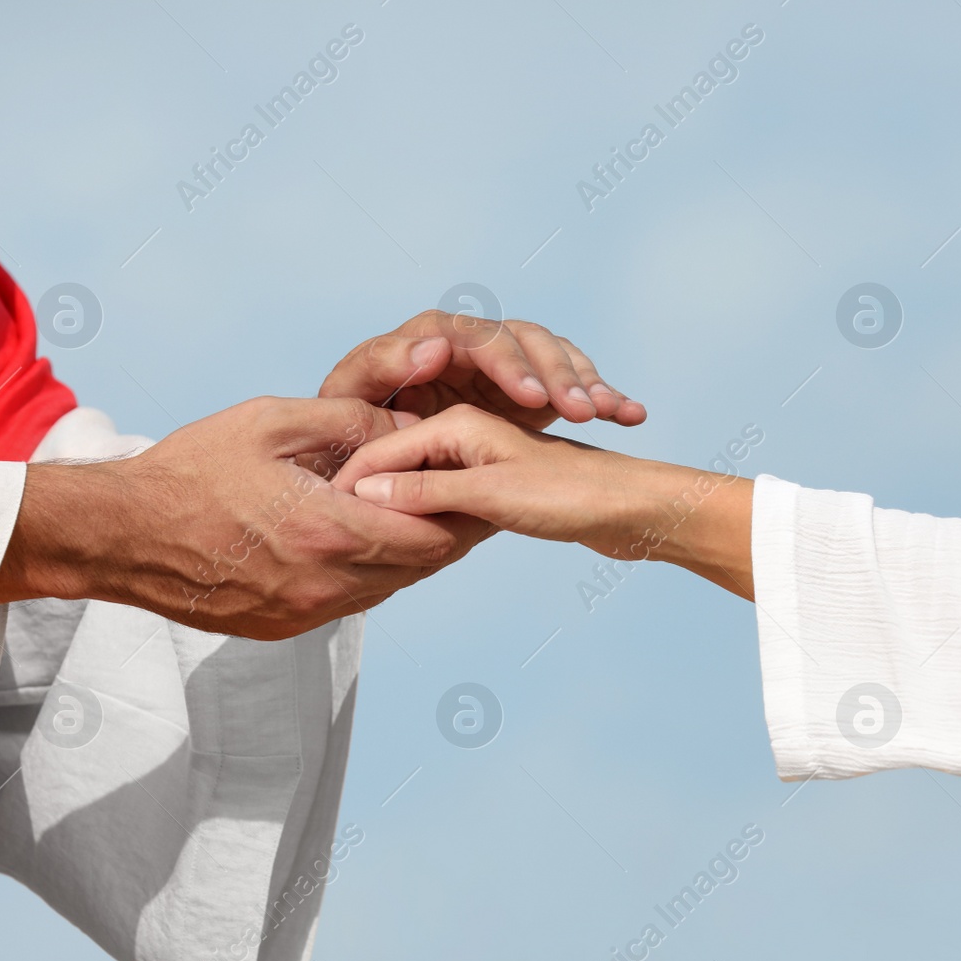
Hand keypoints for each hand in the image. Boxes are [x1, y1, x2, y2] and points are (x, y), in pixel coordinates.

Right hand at [0, 397, 495, 639]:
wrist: (120, 535)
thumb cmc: (191, 468)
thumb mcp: (273, 421)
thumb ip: (351, 420)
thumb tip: (410, 425)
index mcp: (327, 530)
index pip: (435, 530)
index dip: (468, 504)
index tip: (485, 475)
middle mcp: (325, 583)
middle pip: (425, 562)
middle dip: (455, 526)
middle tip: (476, 492)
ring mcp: (307, 612)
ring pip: (395, 583)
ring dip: (420, 548)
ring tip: (436, 509)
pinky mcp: (288, 625)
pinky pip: (358, 598)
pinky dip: (380, 567)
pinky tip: (380, 535)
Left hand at [319, 310, 646, 429]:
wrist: (363, 474)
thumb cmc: (349, 443)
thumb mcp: (356, 406)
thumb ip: (385, 371)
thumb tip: (433, 346)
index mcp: (424, 343)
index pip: (472, 333)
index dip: (505, 362)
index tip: (532, 398)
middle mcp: (466, 346)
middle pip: (522, 339)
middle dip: (554, 372)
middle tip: (579, 409)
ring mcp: (499, 365)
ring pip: (553, 355)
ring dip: (584, 381)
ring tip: (607, 412)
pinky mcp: (527, 388)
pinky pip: (572, 381)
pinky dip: (601, 394)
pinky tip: (629, 414)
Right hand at [330, 406, 754, 598]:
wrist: (636, 509)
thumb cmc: (572, 494)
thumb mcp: (487, 494)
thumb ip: (424, 491)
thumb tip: (363, 497)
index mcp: (461, 421)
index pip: (385, 451)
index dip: (353, 483)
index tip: (323, 513)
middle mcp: (472, 430)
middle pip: (401, 459)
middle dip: (370, 487)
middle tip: (340, 524)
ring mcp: (487, 457)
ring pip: (426, 479)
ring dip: (402, 501)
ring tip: (372, 534)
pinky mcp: (505, 484)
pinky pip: (453, 495)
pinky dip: (434, 512)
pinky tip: (423, 540)